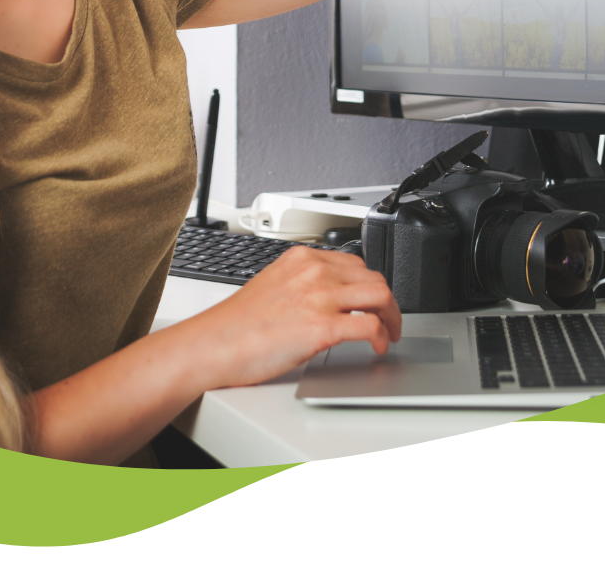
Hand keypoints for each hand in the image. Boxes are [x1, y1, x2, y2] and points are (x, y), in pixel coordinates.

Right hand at [188, 245, 402, 388]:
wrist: (213, 344)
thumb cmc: (235, 325)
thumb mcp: (273, 286)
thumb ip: (302, 285)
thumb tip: (326, 300)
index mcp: (301, 259)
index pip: (354, 263)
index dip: (370, 285)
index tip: (374, 300)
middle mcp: (314, 272)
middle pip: (373, 278)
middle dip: (388, 302)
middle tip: (389, 320)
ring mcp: (320, 297)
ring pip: (380, 297)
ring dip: (392, 318)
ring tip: (389, 334)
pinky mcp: (322, 326)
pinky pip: (370, 326)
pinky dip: (381, 337)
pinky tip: (377, 346)